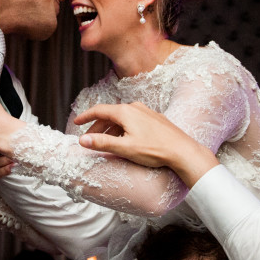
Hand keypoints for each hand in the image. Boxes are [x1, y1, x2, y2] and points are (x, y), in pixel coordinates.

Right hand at [74, 102, 218, 186]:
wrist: (183, 151)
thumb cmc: (155, 150)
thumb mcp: (125, 148)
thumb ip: (102, 143)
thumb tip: (82, 140)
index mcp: (125, 112)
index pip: (99, 110)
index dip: (85, 116)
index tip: (76, 123)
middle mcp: (135, 108)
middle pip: (110, 115)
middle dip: (97, 126)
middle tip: (88, 139)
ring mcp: (146, 112)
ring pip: (122, 118)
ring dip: (110, 129)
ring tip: (105, 142)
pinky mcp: (154, 119)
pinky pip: (132, 121)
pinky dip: (123, 129)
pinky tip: (124, 140)